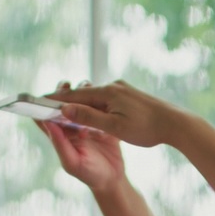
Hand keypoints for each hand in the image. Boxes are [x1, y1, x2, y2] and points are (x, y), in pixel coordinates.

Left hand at [36, 82, 125, 193]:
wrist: (114, 179)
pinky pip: (98, 106)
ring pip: (80, 101)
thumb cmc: (90, 175)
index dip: (41, 105)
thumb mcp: (72, 163)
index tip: (44, 95)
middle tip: (66, 85)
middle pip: (62, 104)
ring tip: (85, 86)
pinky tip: (100, 92)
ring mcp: (87, 122)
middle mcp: (71, 127)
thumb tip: (47, 122)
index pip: (44, 116)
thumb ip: (60, 144)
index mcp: (60, 135)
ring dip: (81, 92)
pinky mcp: (102, 121)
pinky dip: (98, 98)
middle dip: (62, 92)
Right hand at [45, 80, 190, 148]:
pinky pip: (106, 98)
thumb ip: (89, 118)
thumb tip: (65, 111)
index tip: (37, 102)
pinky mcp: (130, 95)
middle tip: (45, 104)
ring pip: (95, 96)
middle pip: (83, 94)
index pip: (74, 97)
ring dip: (81, 102)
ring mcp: (123, 89)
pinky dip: (95, 104)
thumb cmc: (146, 129)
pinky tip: (93, 109)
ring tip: (65, 108)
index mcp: (107, 93)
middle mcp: (113, 86)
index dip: (55, 100)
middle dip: (65, 100)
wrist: (177, 123)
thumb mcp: (115, 127)